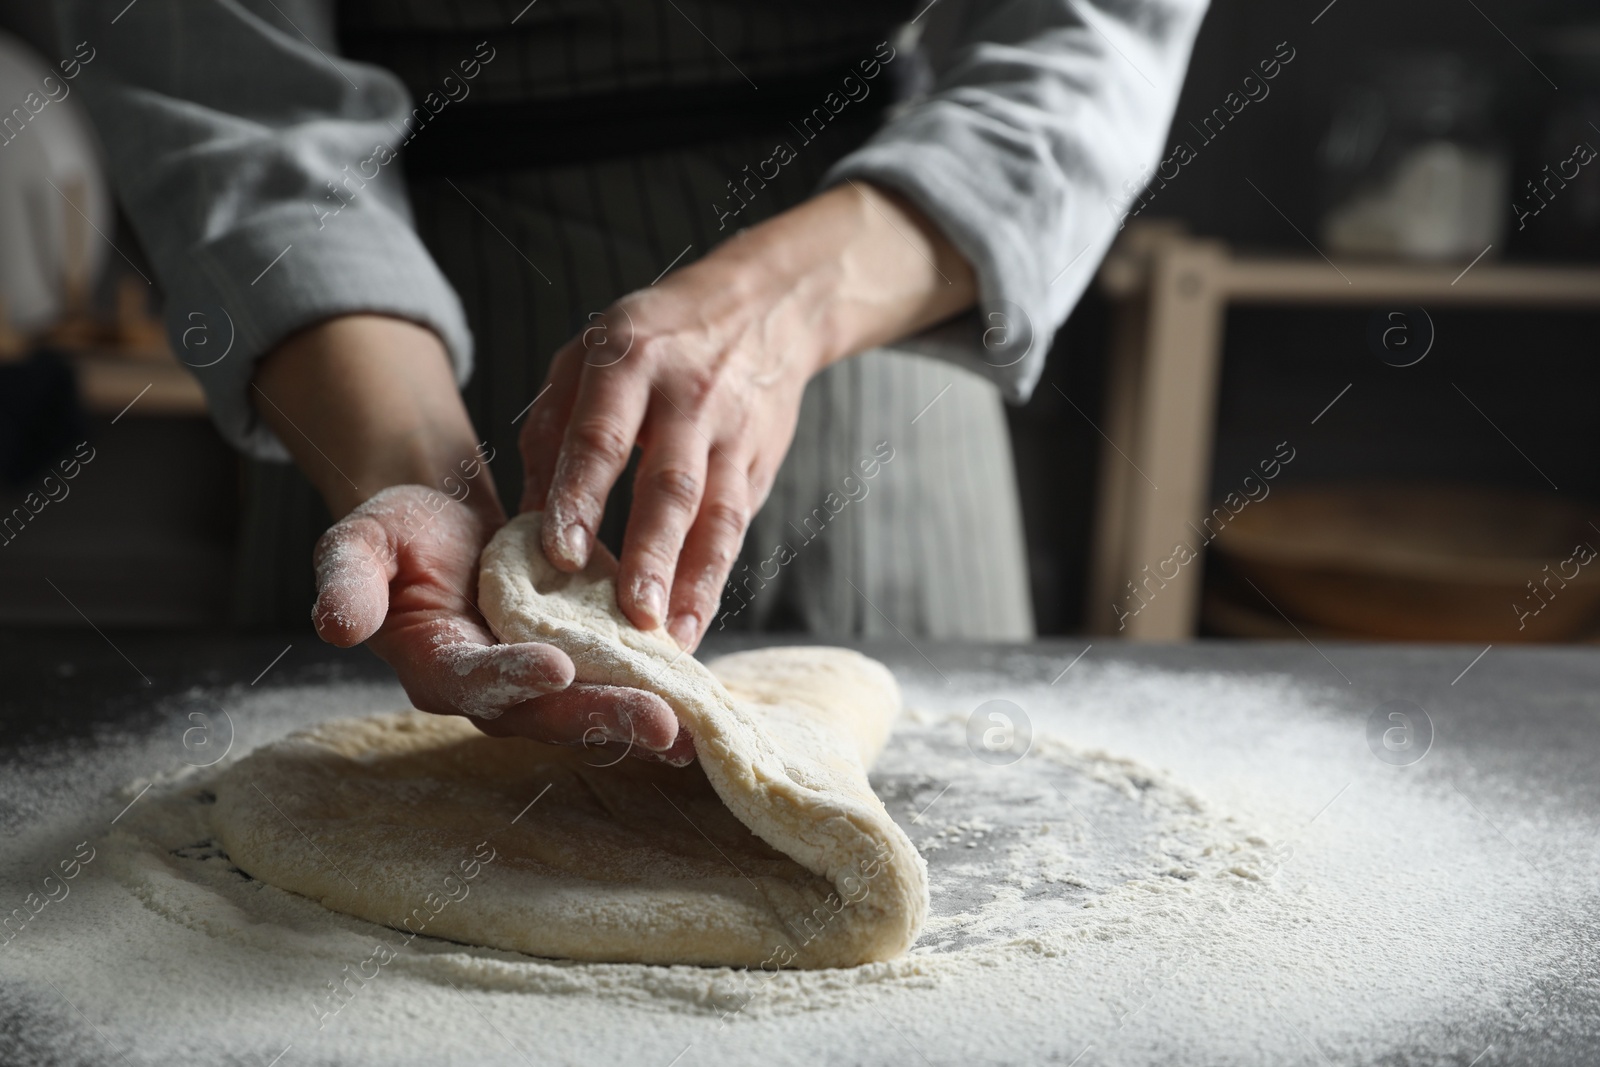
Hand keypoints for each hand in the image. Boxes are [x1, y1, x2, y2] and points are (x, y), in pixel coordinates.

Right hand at [254, 316, 691, 763]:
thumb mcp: (361, 543)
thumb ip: (349, 581)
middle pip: (551, 715)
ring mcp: (549, 683)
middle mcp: (500, 690)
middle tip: (659, 725)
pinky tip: (708, 702)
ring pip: (596, 709)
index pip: (477, 682)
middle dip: (604, 720)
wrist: (455, 525)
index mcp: (442, 667)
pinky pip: (628, 683)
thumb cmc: (401, 536)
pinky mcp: (591, 661)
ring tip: (693, 730)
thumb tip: (335, 624)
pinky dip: (666, 691)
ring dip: (644, 719)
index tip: (557, 668)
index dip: (513, 679)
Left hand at [520, 181, 976, 651]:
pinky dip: (714, 581)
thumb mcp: (587, 357)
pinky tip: (691, 624)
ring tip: (670, 640)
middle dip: (652, 554)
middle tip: (631, 616)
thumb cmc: (654, 338)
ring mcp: (732, 434)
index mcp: (631, 361)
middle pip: (670, 484)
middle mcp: (688, 398)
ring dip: (694, 583)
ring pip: (717, 516)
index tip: (557, 554)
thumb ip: (552, 434)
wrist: (765, 306)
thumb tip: (522, 526)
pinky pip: (736, 529)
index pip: (602, 436)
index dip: (580, 496)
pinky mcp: (760, 463)